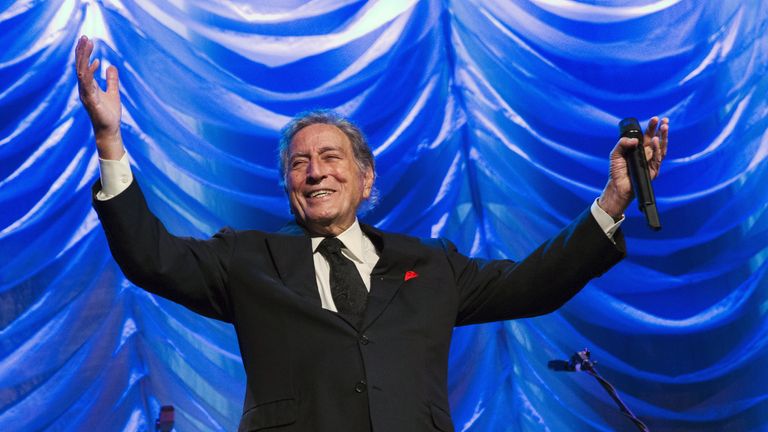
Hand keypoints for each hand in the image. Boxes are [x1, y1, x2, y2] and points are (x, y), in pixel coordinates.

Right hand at [75, 35, 123, 159]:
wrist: (110, 130)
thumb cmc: (109, 113)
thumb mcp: (113, 92)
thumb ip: (111, 80)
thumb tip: (111, 66)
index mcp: (89, 85)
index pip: (83, 66)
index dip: (84, 53)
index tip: (87, 39)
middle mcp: (84, 88)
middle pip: (80, 66)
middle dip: (81, 51)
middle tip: (84, 37)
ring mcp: (86, 94)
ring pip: (81, 72)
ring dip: (84, 58)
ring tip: (87, 44)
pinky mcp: (91, 100)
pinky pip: (88, 84)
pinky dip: (90, 73)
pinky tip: (95, 63)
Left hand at [598, 116, 668, 218]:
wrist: (618, 186)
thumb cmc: (616, 171)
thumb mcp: (615, 154)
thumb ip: (622, 144)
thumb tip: (635, 140)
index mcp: (639, 149)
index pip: (647, 136)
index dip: (652, 127)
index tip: (655, 119)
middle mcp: (647, 155)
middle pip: (656, 140)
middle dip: (661, 130)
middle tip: (665, 120)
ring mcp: (651, 162)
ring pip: (661, 148)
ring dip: (663, 137)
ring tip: (664, 127)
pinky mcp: (653, 170)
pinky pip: (658, 158)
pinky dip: (657, 149)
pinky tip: (656, 140)